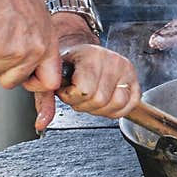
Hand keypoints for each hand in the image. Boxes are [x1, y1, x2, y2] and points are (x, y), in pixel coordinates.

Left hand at [32, 13, 139, 129]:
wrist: (83, 52)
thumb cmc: (69, 63)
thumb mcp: (53, 76)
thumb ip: (45, 100)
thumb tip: (41, 124)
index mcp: (91, 55)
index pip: (84, 91)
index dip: (71, 97)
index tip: (66, 90)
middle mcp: (113, 60)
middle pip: (99, 100)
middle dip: (83, 104)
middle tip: (77, 95)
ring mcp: (126, 71)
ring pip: (115, 105)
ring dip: (99, 109)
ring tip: (90, 98)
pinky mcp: (135, 82)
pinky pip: (128, 106)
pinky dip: (114, 110)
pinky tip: (103, 102)